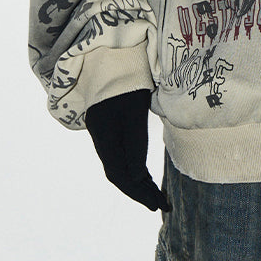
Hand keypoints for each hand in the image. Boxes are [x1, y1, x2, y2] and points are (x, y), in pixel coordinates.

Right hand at [84, 88, 170, 211]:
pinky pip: (118, 155)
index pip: (119, 173)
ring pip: (117, 165)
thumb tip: (139, 177)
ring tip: (156, 194)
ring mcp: (103, 131)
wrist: (110, 56)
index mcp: (104, 134)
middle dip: (139, 191)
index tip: (157, 205)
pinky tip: (144, 174)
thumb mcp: (135, 109)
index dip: (138, 192)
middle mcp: (100, 136)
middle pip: (117, 173)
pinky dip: (132, 168)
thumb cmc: (127, 78)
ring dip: (137, 181)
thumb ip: (136, 142)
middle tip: (160, 204)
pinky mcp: (109, 126)